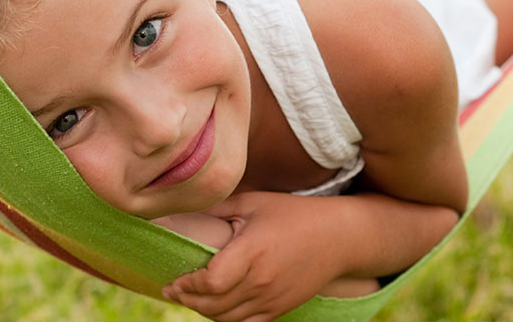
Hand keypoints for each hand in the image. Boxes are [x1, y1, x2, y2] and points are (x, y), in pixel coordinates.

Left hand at [161, 192, 346, 321]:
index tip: (174, 279)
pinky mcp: (280, 309)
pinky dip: (226, 320)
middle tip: (173, 290)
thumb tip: (181, 209)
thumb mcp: (254, 202)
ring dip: (203, 312)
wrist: (338, 238)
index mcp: (253, 251)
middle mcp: (262, 280)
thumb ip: (218, 209)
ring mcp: (272, 299)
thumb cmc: (294, 214)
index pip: (211, 282)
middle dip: (188, 300)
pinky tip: (216, 308)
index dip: (188, 285)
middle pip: (213, 305)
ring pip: (226, 319)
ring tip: (191, 299)